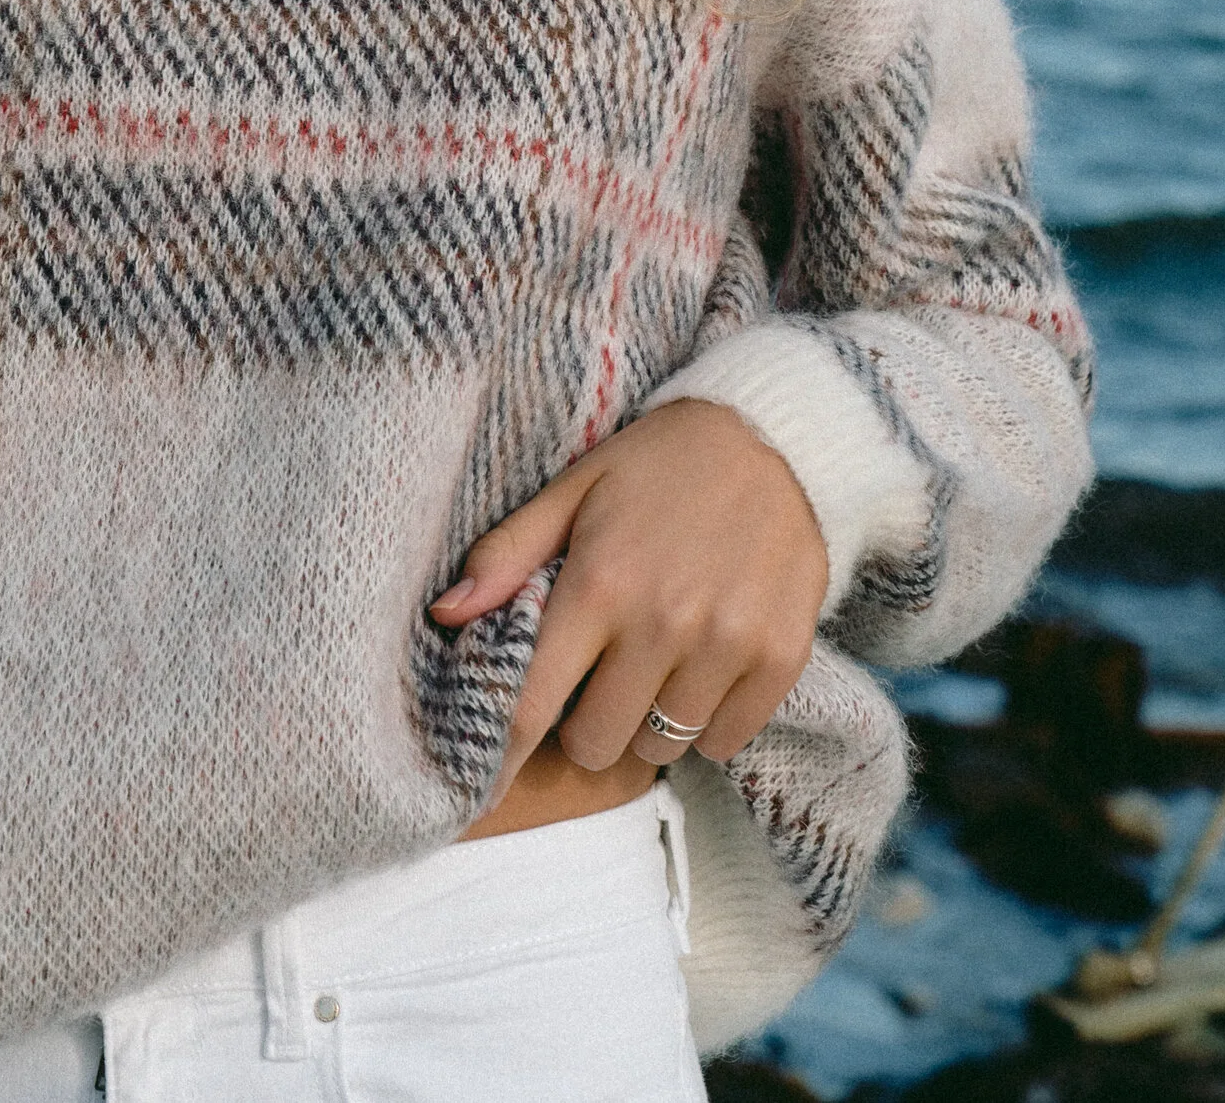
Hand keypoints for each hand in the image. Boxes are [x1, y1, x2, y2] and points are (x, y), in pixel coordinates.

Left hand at [431, 400, 828, 800]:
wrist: (772, 438)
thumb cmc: (658, 465)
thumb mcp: (575, 489)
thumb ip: (507, 554)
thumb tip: (445, 615)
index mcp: (600, 582)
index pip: (533, 705)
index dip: (504, 755)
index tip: (488, 787)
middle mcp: (662, 622)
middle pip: (597, 744)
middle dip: (586, 724)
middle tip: (598, 680)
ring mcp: (726, 644)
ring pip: (660, 749)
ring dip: (648, 723)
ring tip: (655, 667)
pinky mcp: (779, 658)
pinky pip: (724, 741)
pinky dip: (707, 723)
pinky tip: (704, 671)